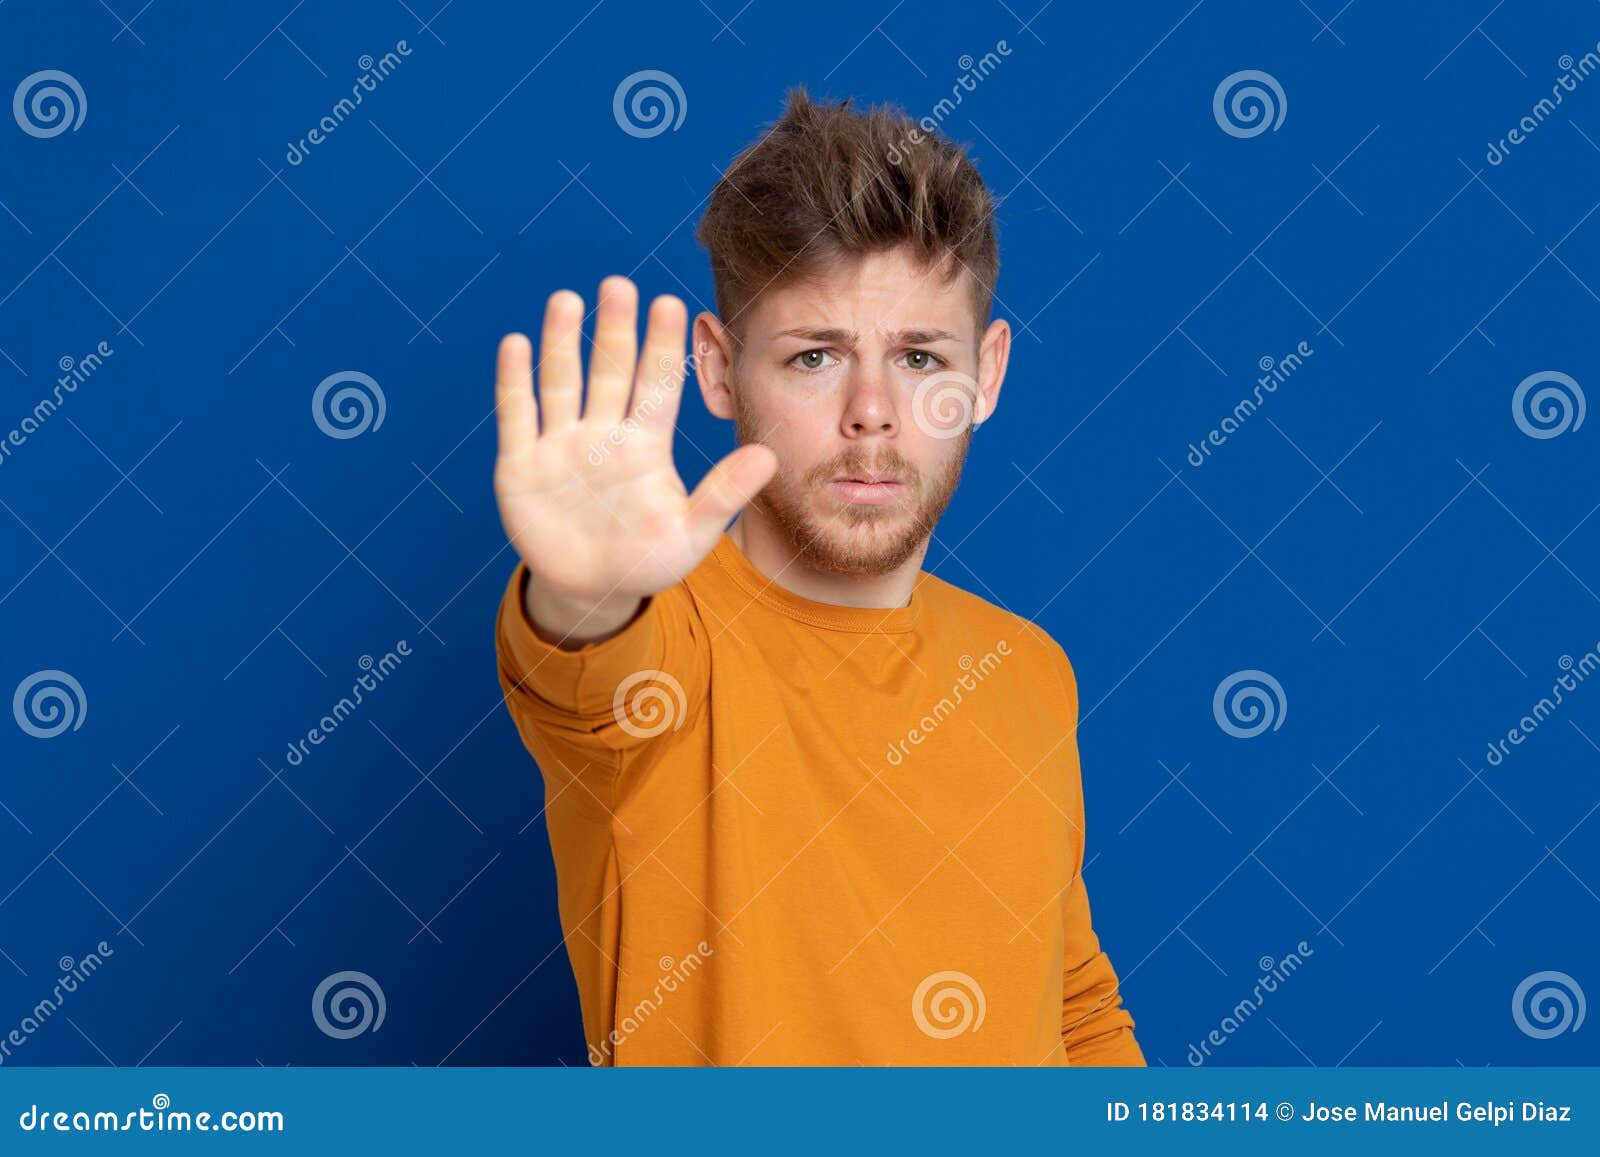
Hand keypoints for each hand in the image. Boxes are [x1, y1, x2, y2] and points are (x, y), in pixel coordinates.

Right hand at [493, 276, 775, 641]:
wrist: (591, 590)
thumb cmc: (646, 559)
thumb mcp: (691, 532)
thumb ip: (725, 493)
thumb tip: (769, 456)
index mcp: (645, 445)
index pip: (656, 385)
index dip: (662, 346)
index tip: (671, 303)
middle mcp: (603, 434)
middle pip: (608, 372)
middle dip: (614, 330)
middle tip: (619, 284)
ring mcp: (561, 446)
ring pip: (561, 383)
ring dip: (561, 344)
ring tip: (566, 301)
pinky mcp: (522, 465)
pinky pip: (519, 417)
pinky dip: (515, 382)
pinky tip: (516, 345)